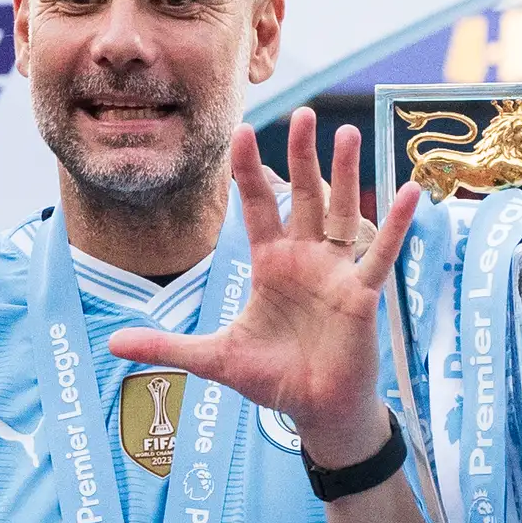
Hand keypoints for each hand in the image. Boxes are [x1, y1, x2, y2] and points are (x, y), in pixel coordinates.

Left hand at [110, 107, 421, 455]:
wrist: (315, 410)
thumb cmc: (272, 379)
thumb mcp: (214, 358)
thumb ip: (168, 346)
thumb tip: (112, 344)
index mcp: (270, 265)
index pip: (256, 207)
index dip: (249, 172)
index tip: (242, 131)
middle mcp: (304, 259)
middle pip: (303, 197)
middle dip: (303, 156)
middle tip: (303, 111)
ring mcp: (335, 272)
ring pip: (341, 212)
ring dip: (347, 175)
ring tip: (350, 133)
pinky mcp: (361, 294)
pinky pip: (380, 253)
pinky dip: (395, 224)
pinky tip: (409, 191)